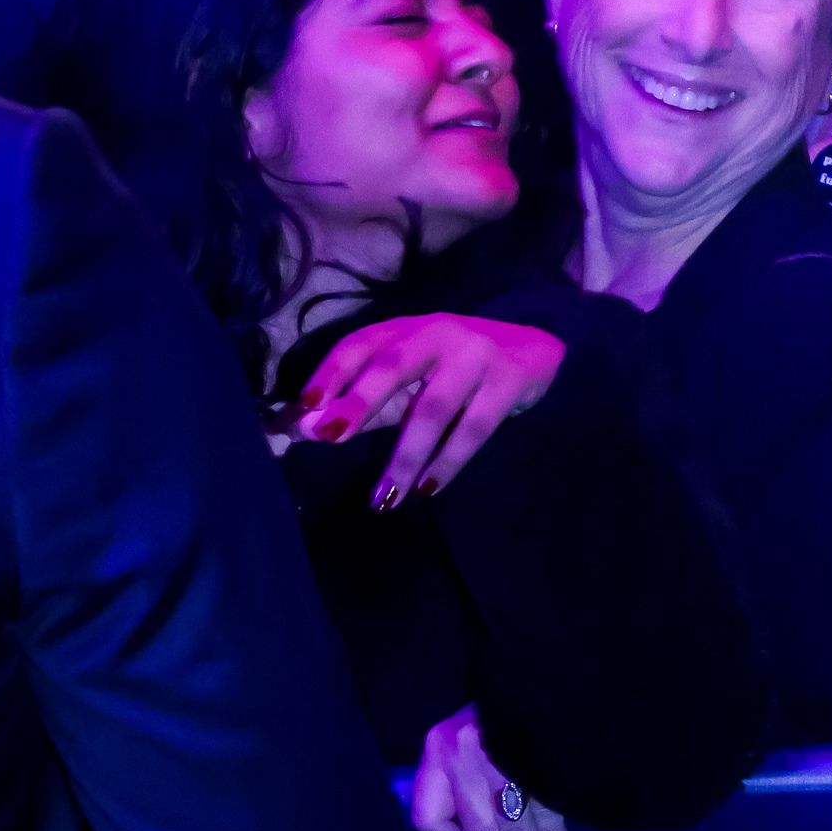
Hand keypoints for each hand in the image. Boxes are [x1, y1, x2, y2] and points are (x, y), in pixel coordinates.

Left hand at [297, 311, 565, 501]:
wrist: (536, 349)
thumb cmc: (455, 369)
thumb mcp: (406, 379)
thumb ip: (355, 405)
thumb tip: (295, 431)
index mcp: (404, 331)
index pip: (359, 345)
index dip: (331, 373)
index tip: (305, 408)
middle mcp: (437, 334)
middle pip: (394, 365)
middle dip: (361, 400)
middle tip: (332, 437)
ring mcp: (476, 355)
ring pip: (435, 407)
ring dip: (406, 455)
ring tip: (384, 499)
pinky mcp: (509, 379)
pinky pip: (476, 426)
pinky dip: (449, 460)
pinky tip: (428, 488)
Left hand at [410, 705, 565, 830]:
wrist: (528, 670)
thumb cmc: (486, 719)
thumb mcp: (455, 745)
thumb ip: (453, 787)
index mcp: (438, 752)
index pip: (431, 816)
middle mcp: (464, 754)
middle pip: (482, 824)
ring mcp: (503, 751)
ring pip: (515, 816)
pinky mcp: (537, 748)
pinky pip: (543, 798)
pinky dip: (552, 824)